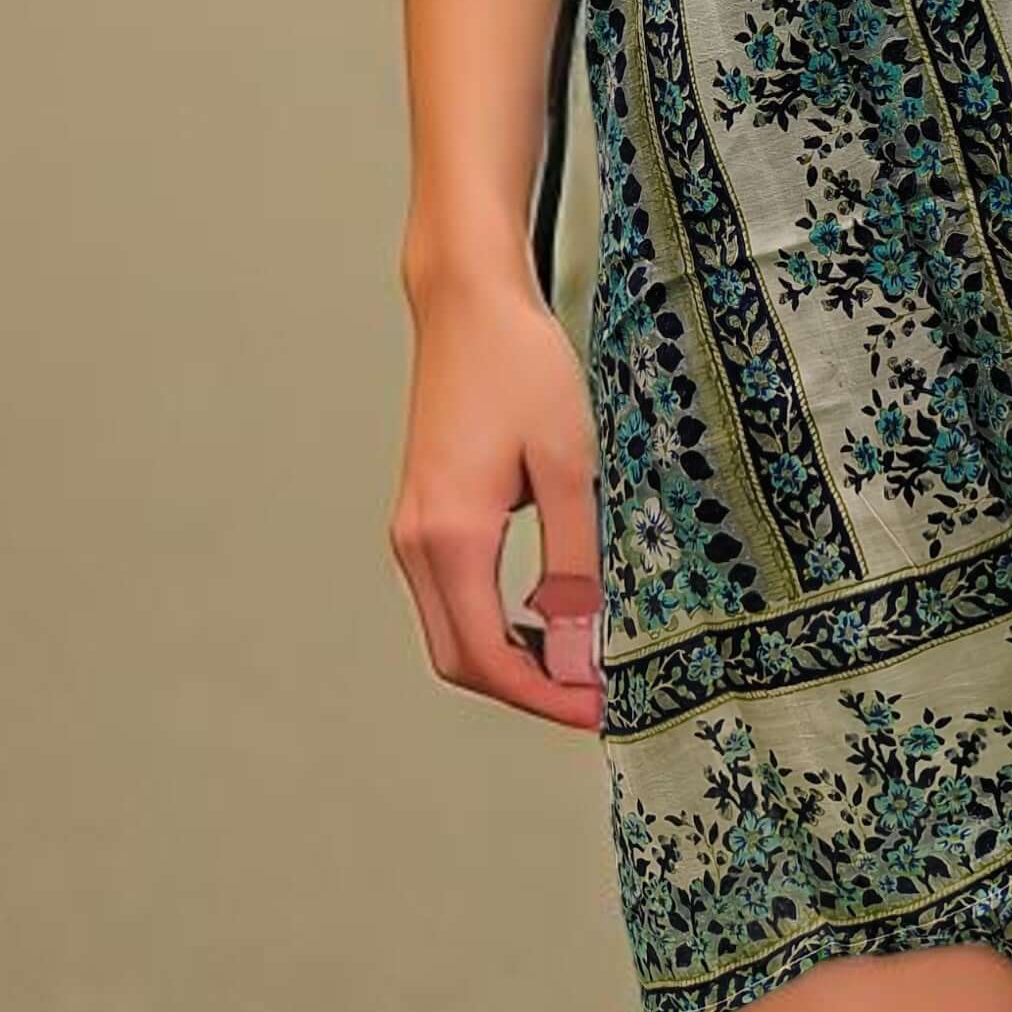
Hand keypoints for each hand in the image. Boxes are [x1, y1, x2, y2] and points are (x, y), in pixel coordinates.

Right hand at [390, 257, 605, 729]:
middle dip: (527, 690)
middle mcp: (416, 542)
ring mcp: (412, 530)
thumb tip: (583, 647)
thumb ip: (574, 561)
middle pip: (461, 660)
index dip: (545, 697)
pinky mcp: (422, 515)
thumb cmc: (522, 366)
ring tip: (582, 660)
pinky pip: (451, 596)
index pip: (488, 657)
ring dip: (510, 659)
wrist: (468, 302)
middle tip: (597, 696)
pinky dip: (495, 623)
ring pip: (452, 632)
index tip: (600, 710)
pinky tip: (548, 614)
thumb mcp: (570, 464)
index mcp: (449, 537)